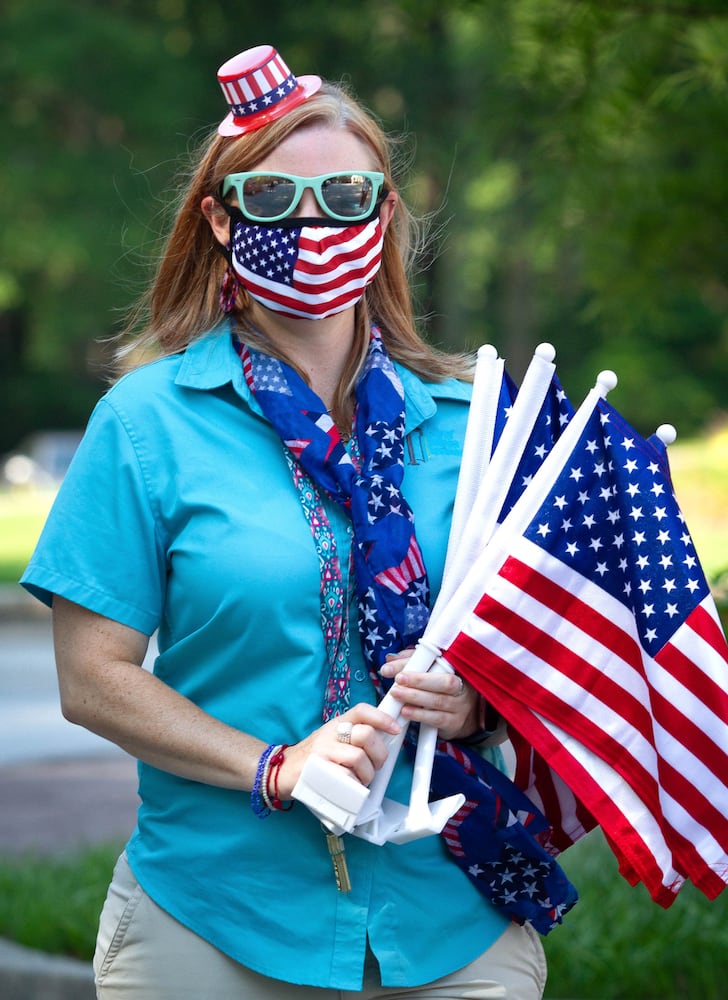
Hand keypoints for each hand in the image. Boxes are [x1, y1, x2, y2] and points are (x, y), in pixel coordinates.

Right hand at [276, 703, 400, 799]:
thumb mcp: (332, 741)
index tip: (395, 729)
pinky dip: (354, 786)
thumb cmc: (313, 759)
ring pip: (359, 757)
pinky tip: (350, 789)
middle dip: (379, 754)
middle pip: (366, 735)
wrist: (281, 771)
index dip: (382, 718)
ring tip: (361, 781)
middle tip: (375, 766)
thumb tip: (384, 742)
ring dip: (367, 774)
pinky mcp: (317, 770)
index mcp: (336, 724)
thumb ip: (353, 739)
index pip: (362, 711)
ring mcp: (323, 751)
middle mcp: (330, 733)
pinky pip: (345, 777)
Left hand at [379, 650, 479, 741]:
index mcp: (457, 670)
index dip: (421, 662)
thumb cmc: (437, 689)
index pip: (441, 662)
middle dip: (420, 680)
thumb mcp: (426, 672)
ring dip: (415, 697)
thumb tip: (388, 664)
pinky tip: (406, 711)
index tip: (401, 668)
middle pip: (446, 682)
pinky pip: (438, 718)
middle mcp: (462, 687)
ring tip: (397, 694)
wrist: (456, 716)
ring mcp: (460, 706)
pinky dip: (420, 714)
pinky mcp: (454, 722)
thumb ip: (408, 664)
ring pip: (439, 700)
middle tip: (398, 679)